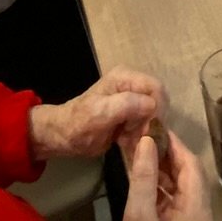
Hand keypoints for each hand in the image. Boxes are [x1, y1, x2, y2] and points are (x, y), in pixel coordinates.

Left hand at [29, 67, 164, 159]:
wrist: (63, 136)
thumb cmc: (79, 124)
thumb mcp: (100, 113)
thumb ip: (125, 105)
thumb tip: (152, 104)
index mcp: (125, 78)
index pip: (156, 88)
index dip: (157, 110)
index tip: (147, 129)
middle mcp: (132, 85)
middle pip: (158, 102)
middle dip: (151, 122)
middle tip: (136, 136)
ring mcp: (132, 100)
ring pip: (155, 115)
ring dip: (145, 131)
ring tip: (128, 140)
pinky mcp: (131, 115)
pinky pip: (147, 125)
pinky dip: (140, 136)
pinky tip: (127, 143)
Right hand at [117, 132, 213, 220]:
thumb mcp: (138, 218)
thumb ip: (144, 178)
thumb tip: (148, 141)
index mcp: (198, 214)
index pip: (192, 168)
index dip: (175, 145)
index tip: (155, 126)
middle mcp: (200, 220)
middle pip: (188, 178)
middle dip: (168, 156)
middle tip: (146, 136)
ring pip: (179, 191)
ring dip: (162, 172)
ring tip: (141, 151)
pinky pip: (172, 205)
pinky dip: (158, 190)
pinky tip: (141, 179)